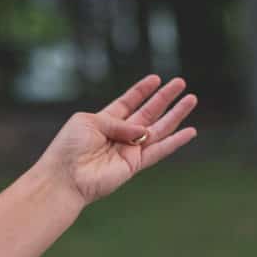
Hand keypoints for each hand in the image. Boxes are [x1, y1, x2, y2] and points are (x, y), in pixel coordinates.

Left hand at [36, 75, 197, 206]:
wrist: (65, 177)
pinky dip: (175, 142)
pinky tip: (190, 131)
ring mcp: (128, 149)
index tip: (156, 78)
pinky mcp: (134, 164)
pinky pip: (159, 151)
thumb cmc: (68, 148)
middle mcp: (119, 134)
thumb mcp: (90, 122)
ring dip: (176, 114)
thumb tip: (144, 130)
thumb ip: (119, 122)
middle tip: (181, 83)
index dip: (142, 90)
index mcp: (104, 121)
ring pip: (159, 129)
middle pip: (148, 112)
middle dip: (164, 97)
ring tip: (192, 99)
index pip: (128, 102)